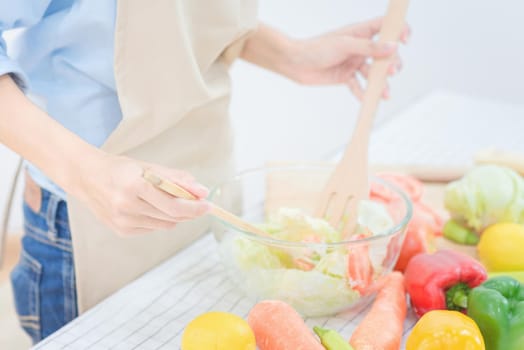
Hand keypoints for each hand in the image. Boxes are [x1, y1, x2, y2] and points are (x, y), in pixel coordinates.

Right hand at [78, 154, 210, 235]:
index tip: (209, 204)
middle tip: (202, 205)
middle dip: (190, 211)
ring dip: (176, 215)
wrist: (86, 177)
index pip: (173, 203)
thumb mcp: (149, 167)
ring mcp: (122, 221)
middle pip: (171, 216)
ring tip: (172, 201)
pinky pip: (152, 228)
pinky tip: (151, 207)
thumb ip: (176, 179)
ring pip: (164, 224)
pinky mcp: (121, 231)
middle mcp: (126, 206)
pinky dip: (160, 219)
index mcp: (134, 185)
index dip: (194, 206)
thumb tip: (201, 191)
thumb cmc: (120, 169)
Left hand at [283, 18, 409, 99]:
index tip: (405, 41)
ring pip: (372, 73)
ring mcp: (353, 62)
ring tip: (384, 93)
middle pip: (384, 54)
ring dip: (380, 83)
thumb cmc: (316, 48)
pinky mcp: (345, 77)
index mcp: (360, 32)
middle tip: (391, 72)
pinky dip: (363, 93)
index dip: (398, 31)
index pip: (385, 27)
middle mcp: (360, 47)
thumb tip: (392, 47)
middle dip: (391, 63)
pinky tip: (368, 100)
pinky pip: (359, 86)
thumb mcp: (344, 45)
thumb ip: (368, 47)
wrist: (295, 63)